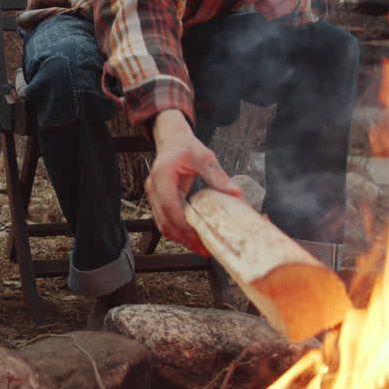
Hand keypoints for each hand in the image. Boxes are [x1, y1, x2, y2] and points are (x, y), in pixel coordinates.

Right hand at [145, 109, 241, 253]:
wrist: (171, 140)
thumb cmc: (186, 146)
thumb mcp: (204, 156)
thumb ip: (217, 175)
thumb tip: (235, 192)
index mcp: (162, 176)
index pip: (170, 206)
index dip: (184, 224)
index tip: (200, 235)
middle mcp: (153, 188)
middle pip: (164, 221)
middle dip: (183, 238)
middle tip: (203, 248)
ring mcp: (153, 195)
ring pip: (163, 224)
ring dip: (180, 238)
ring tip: (200, 248)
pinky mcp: (157, 200)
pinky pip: (165, 220)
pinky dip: (178, 231)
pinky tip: (192, 237)